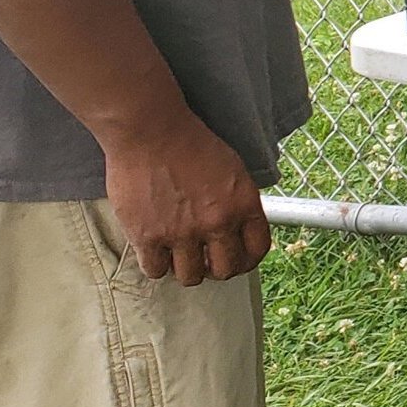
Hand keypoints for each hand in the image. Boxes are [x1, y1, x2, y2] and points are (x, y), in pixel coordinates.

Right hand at [104, 114, 270, 285]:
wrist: (149, 129)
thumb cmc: (187, 141)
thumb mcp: (230, 166)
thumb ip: (237, 201)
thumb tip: (238, 229)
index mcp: (242, 202)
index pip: (257, 248)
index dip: (247, 258)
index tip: (237, 258)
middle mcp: (217, 221)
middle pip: (225, 270)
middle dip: (216, 266)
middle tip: (204, 256)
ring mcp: (183, 232)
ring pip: (190, 277)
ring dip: (184, 265)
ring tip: (177, 249)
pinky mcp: (149, 237)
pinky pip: (155, 270)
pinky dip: (154, 262)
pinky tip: (153, 246)